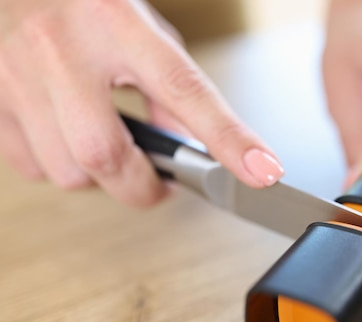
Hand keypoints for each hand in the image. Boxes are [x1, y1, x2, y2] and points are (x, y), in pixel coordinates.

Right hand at [0, 0, 283, 206]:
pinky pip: (31, 167)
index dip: (228, 138)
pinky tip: (67, 137)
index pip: (184, 89)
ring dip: (100, 176)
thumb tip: (184, 147)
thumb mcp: (141, 28)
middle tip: (159, 186)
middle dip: (141, 187)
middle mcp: (61, 47)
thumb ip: (169, 86)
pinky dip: (59, 166)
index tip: (262, 171)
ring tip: (109, 147)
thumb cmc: (86, 4)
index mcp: (115, 22)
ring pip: (67, 171)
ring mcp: (16, 74)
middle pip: (104, 154)